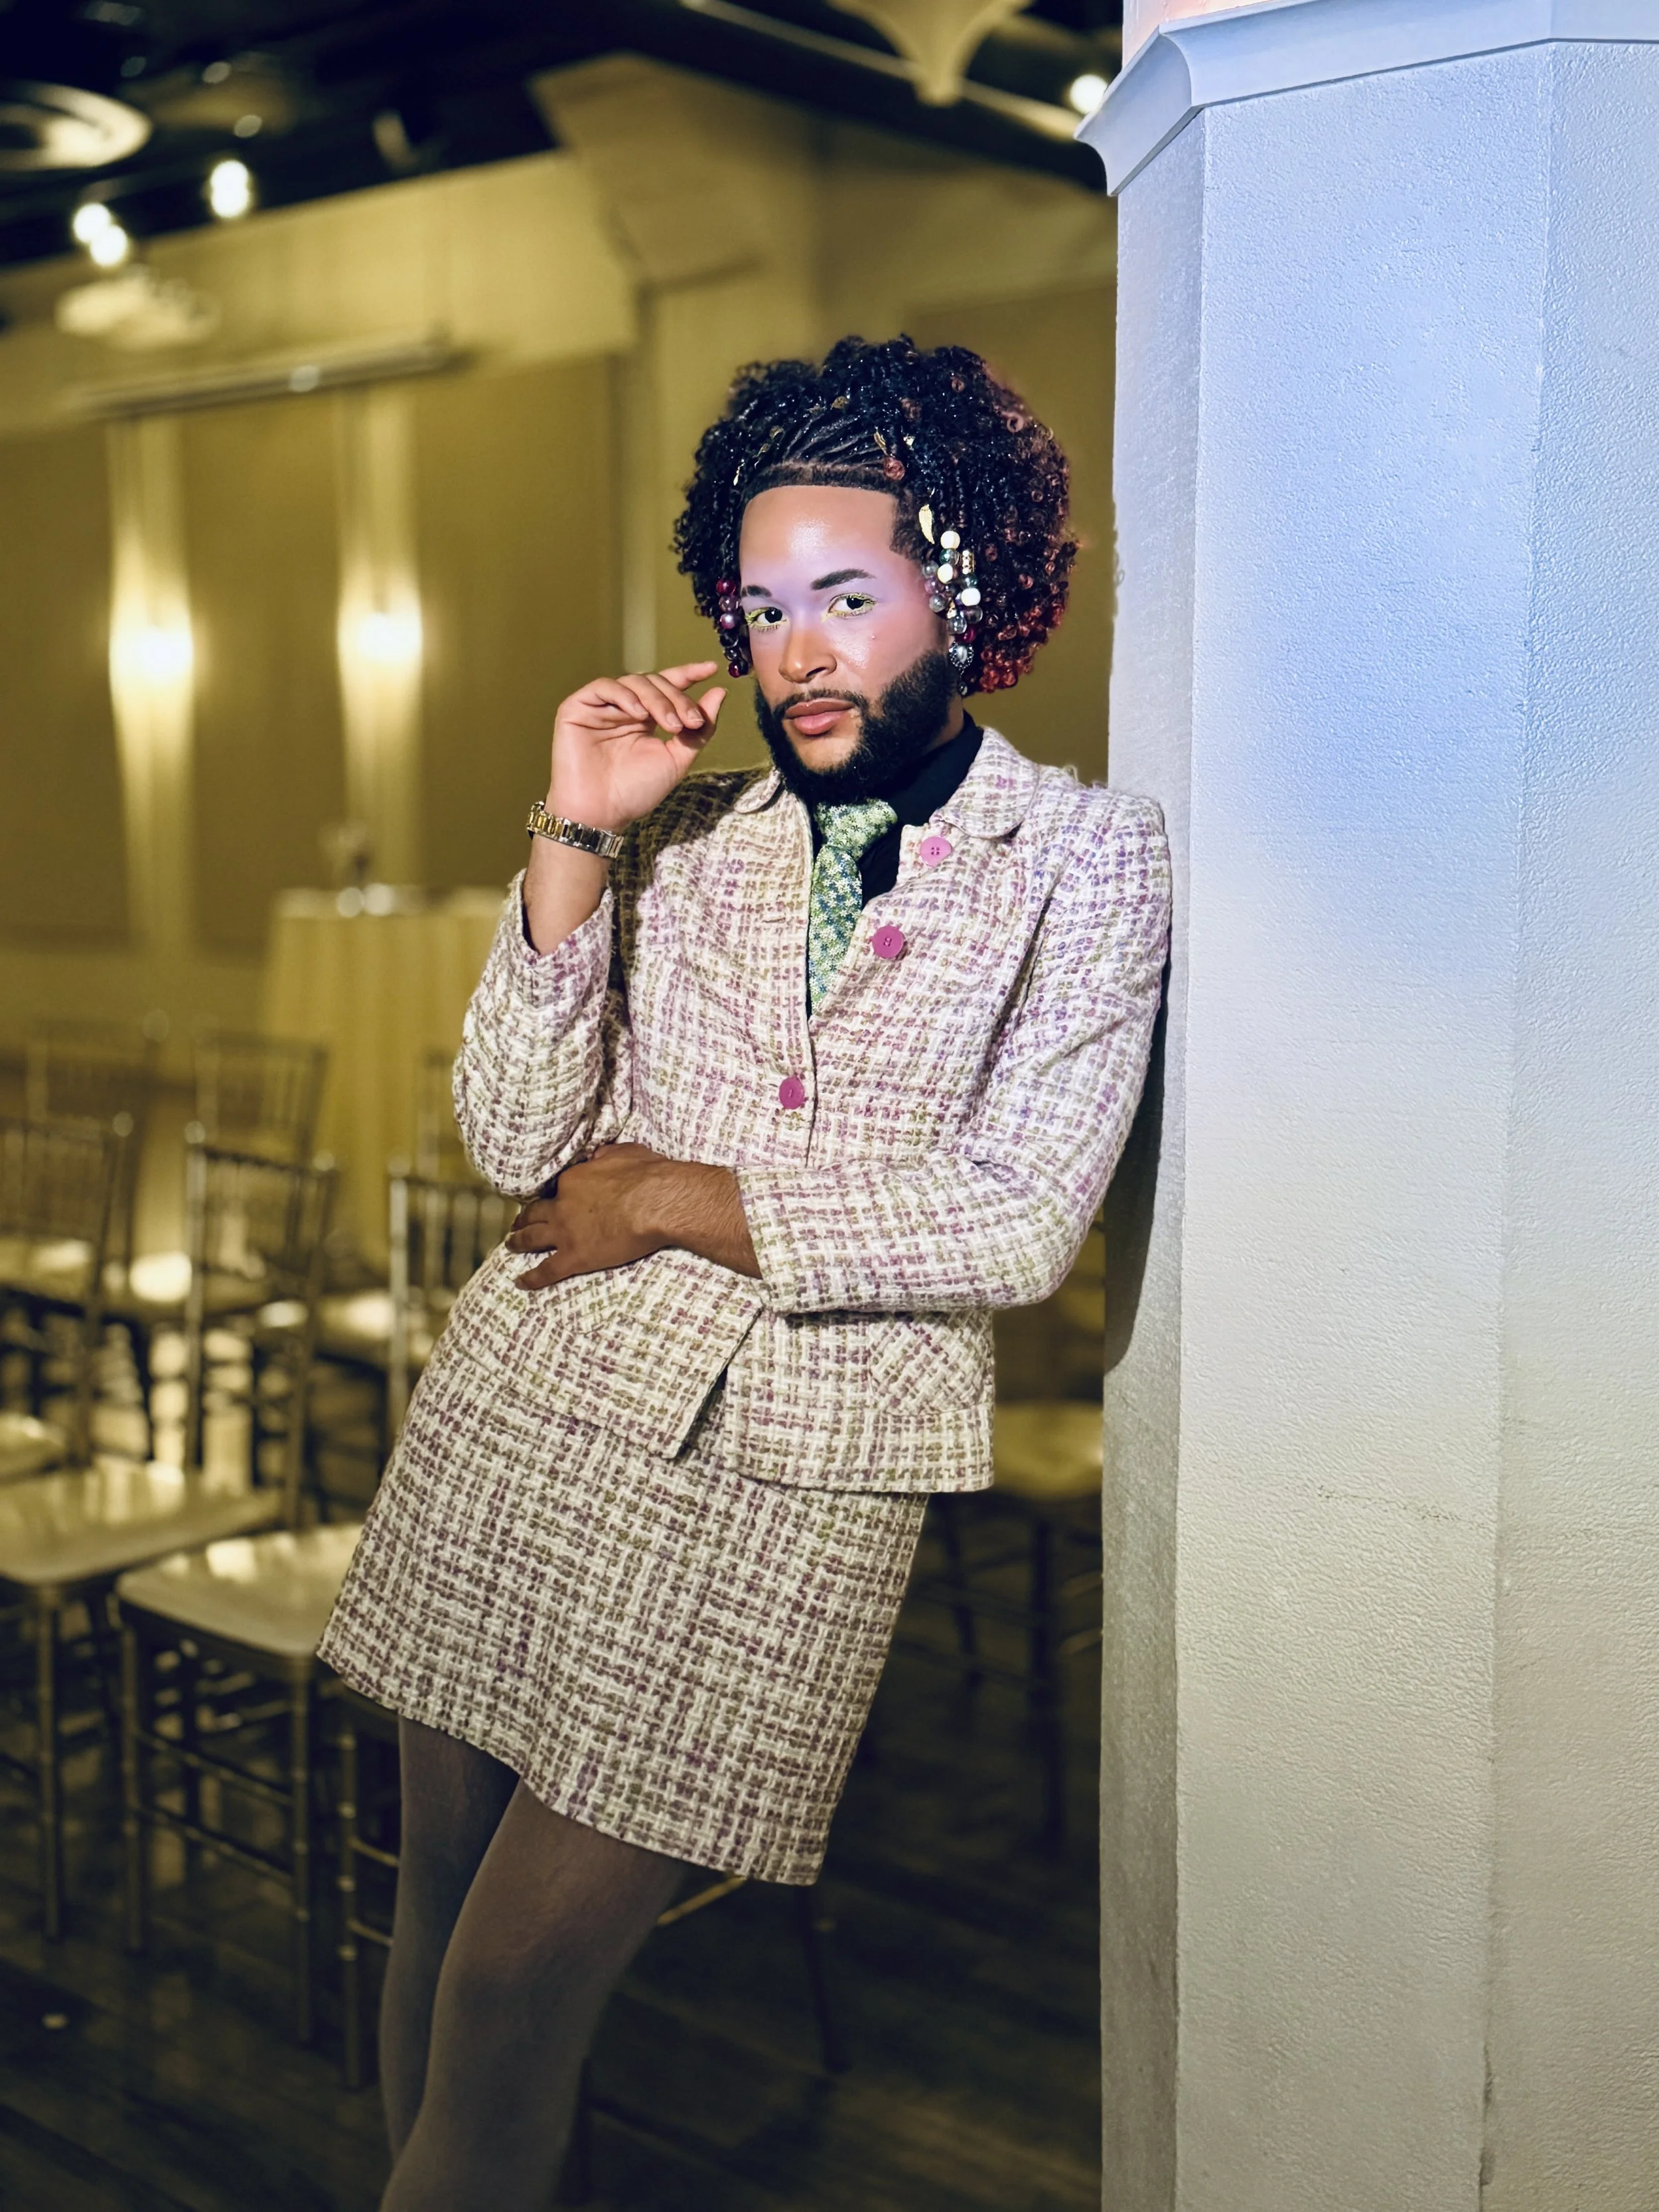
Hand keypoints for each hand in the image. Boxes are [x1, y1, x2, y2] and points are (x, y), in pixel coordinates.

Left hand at [506, 1143, 760, 1286]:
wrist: (655, 1202)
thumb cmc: (647, 1176)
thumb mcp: (625, 1153)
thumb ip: (607, 1155)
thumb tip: (599, 1156)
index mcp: (573, 1180)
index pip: (559, 1188)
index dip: (557, 1195)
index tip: (556, 1198)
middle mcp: (562, 1205)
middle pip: (536, 1212)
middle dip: (525, 1218)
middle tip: (517, 1223)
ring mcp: (565, 1232)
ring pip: (532, 1238)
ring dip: (518, 1242)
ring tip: (510, 1244)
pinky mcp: (575, 1257)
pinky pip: (547, 1270)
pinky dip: (532, 1277)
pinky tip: (520, 1282)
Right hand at [547, 663, 727, 833]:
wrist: (602, 813)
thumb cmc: (636, 791)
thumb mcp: (677, 759)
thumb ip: (699, 729)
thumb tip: (719, 693)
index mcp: (646, 718)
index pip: (667, 686)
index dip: (688, 674)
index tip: (711, 670)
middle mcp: (624, 708)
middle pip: (655, 683)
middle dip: (677, 698)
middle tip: (689, 722)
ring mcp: (601, 707)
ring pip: (633, 681)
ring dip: (657, 699)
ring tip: (669, 725)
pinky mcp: (578, 708)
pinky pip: (604, 687)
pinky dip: (625, 696)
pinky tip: (638, 714)